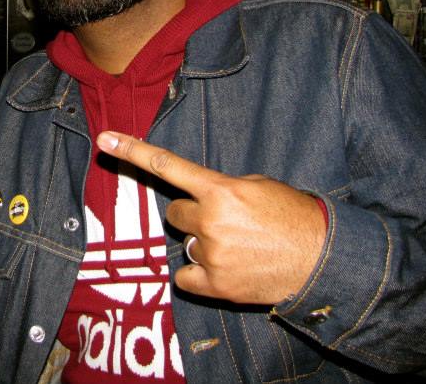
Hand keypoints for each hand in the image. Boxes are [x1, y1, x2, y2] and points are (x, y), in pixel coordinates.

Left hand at [97, 130, 325, 304]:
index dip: (132, 151)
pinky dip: (200, 274)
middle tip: (227, 223)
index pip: (166, 166)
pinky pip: (185, 277)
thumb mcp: (259, 186)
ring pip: (187, 245)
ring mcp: (211, 255)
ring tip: (240, 248)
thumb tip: (201, 197)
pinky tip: (227, 269)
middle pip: (175, 214)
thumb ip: (222, 188)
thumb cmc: (293, 216)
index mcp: (220, 190)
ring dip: (205, 245)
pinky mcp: (215, 286)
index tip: (104, 139)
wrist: (321, 259)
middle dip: (195, 216)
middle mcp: (210, 220)